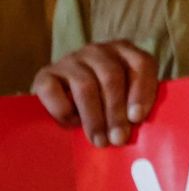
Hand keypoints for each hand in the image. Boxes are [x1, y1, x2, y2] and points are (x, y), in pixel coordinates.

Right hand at [31, 41, 158, 145]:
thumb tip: (138, 127)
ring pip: (85, 86)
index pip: (141, 63)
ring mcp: (71, 59)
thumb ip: (135, 105)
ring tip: (100, 140)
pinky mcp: (45, 74)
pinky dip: (65, 111)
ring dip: (94, 117)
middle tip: (118, 139)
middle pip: (111, 77)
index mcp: (125, 51)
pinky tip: (73, 124)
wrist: (63, 96)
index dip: (141, 91)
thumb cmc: (105, 100)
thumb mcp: (125, 97)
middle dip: (116, 111)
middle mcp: (98, 50)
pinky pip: (54, 91)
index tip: (137, 118)